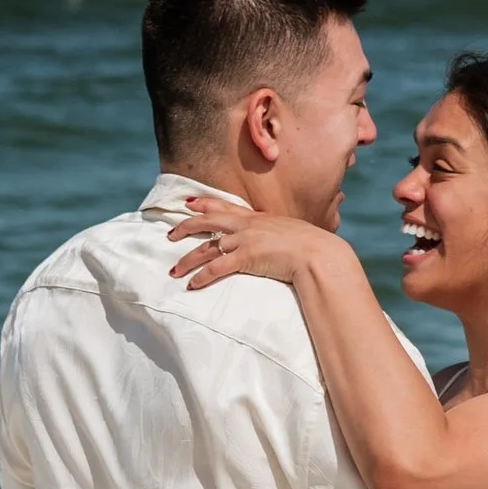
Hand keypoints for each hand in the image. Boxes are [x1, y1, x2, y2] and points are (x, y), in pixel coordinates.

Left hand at [169, 197, 329, 292]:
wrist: (317, 254)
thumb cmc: (311, 246)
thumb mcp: (290, 232)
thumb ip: (276, 234)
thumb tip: (275, 242)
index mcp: (257, 217)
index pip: (224, 206)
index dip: (204, 204)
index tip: (189, 204)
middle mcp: (247, 225)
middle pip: (207, 222)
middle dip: (185, 227)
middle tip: (170, 235)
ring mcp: (245, 241)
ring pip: (206, 248)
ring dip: (187, 260)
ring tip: (174, 271)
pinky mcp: (245, 258)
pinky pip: (216, 268)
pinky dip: (201, 277)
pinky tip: (192, 284)